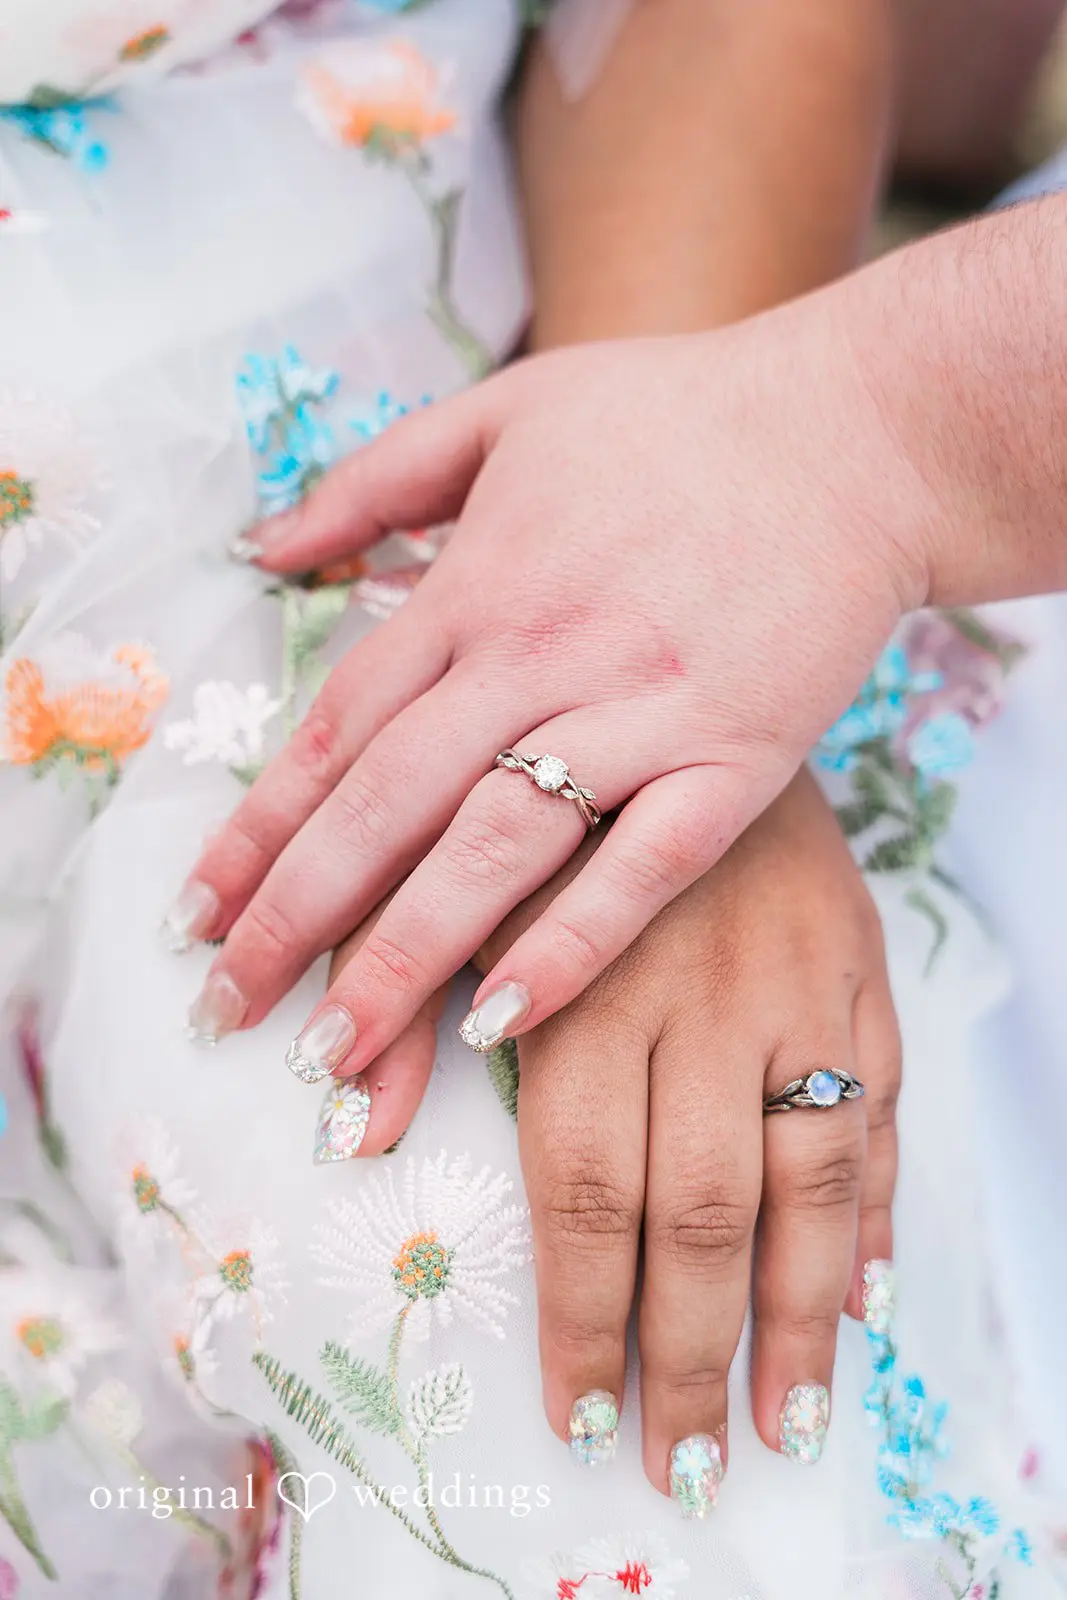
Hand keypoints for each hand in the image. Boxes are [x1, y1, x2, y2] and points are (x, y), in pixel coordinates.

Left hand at [177, 302, 931, 1068]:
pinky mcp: (733, 757)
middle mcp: (537, 658)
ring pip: (494, 849)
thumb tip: (264, 545)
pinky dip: (573, 943)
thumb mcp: (506, 410)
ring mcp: (638, 711)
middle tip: (225, 1011)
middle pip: (388, 805)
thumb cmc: (680, 416)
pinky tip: (503, 1022)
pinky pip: (642, 867)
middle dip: (294, 917)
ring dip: (403, 956)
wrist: (861, 431)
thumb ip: (375, 479)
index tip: (195, 914)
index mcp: (476, 587)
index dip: (258, 830)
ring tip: (330, 1053)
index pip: (337, 731)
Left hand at [328, 771, 900, 1498]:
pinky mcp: (866, 975)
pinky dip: (879, 1216)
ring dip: (796, 1321)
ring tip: (782, 1428)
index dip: (580, 1313)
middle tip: (678, 1461)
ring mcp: (801, 988)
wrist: (701, 680)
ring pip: (811, 1184)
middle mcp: (706, 995)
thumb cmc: (564, 801)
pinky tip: (865, 1305)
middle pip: (699, 1209)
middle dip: (686, 1352)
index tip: (573, 1410)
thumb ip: (403, 998)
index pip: (584, 1186)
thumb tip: (344, 1127)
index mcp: (594, 979)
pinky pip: (886, 1114)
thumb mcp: (469, 879)